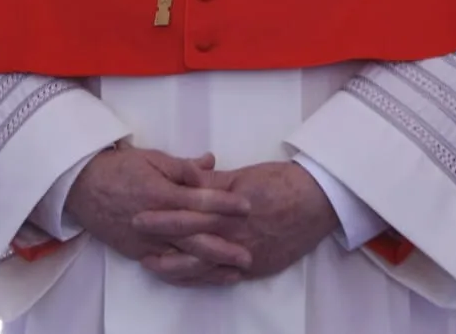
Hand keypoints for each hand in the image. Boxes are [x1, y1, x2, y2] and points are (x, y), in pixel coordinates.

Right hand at [64, 145, 251, 279]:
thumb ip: (183, 166)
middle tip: (249, 253)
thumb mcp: (152, 158)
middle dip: (224, 246)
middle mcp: (155, 222)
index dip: (225, 203)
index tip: (247, 206)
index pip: (199, 201)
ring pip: (182, 258)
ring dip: (210, 266)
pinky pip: (165, 267)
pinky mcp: (137, 252)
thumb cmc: (118, 168)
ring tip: (234, 271)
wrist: (81, 187)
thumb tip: (210, 163)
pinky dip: (187, 274)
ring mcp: (145, 241)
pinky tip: (203, 276)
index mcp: (160, 195)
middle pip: (195, 238)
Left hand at [136, 161, 337, 282]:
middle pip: (191, 241)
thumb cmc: (282, 182)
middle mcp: (235, 234)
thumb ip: (214, 183)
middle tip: (137, 242)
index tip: (139, 215)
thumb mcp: (244, 176)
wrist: (319, 201)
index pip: (189, 213)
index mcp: (229, 208)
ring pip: (204, 266)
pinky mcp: (257, 267)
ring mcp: (246, 254)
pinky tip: (187, 278)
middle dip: (162, 242)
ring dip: (176, 267)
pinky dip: (203, 278)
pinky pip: (224, 277)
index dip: (162, 216)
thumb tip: (187, 181)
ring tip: (154, 264)